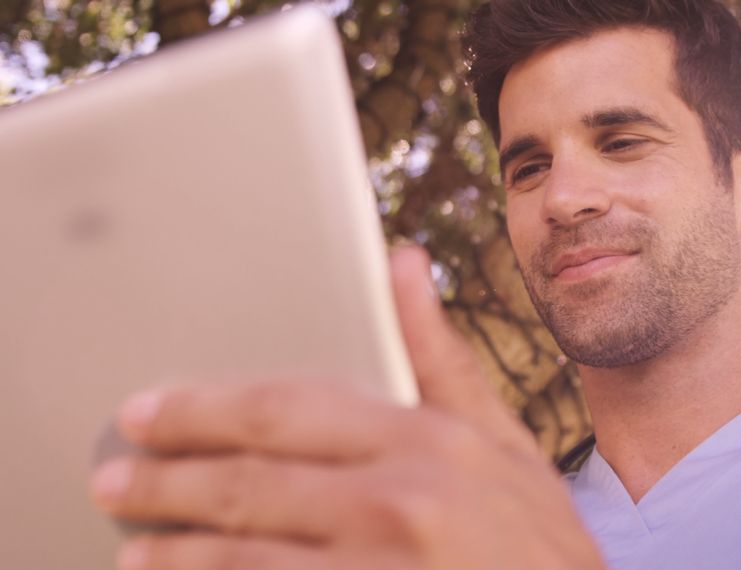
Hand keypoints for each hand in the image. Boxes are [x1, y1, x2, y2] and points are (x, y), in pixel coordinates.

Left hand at [90, 245, 605, 569]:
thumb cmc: (536, 536)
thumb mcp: (498, 436)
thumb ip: (439, 353)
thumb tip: (403, 262)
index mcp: (426, 439)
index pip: (287, 409)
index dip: (204, 410)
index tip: (151, 414)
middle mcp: (399, 499)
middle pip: (250, 480)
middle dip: (168, 479)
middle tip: (116, 479)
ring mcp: (380, 566)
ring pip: (244, 554)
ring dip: (177, 550)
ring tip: (135, 543)